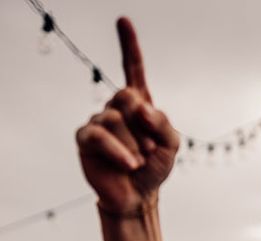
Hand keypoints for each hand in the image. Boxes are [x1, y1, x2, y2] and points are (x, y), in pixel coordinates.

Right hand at [76, 18, 178, 212]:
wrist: (138, 196)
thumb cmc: (154, 168)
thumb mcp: (172, 144)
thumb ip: (163, 122)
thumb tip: (140, 106)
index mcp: (139, 105)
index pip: (133, 71)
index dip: (129, 47)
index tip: (123, 21)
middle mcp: (116, 108)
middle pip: (128, 97)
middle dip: (144, 126)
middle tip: (150, 149)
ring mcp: (99, 121)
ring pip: (116, 119)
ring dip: (135, 145)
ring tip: (139, 162)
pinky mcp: (86, 138)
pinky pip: (100, 135)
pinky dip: (119, 151)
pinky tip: (130, 165)